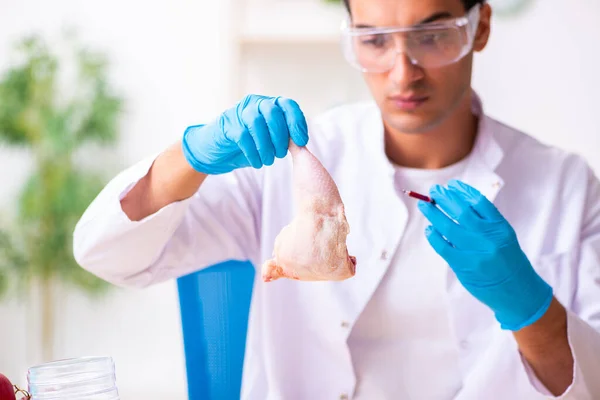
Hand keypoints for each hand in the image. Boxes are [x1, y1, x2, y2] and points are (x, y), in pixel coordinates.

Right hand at [182, 94, 308, 173]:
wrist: (217, 151)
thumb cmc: (248, 145)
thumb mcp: (270, 140)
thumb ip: (284, 138)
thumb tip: (301, 143)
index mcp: (269, 104)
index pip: (288, 105)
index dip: (297, 122)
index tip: (301, 141)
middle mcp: (255, 103)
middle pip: (273, 112)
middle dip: (280, 136)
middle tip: (281, 154)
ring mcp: (239, 112)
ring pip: (257, 123)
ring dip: (266, 145)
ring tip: (268, 161)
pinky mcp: (227, 125)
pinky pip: (242, 136)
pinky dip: (252, 152)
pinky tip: (256, 163)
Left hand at [418, 179, 553, 330]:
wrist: (517, 292)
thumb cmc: (508, 261)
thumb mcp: (504, 237)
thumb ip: (485, 222)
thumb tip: (457, 203)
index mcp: (500, 228)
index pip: (479, 202)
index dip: (463, 191)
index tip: (452, 185)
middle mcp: (488, 238)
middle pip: (461, 212)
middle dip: (445, 199)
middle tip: (434, 190)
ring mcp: (475, 252)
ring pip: (449, 227)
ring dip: (434, 213)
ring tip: (424, 204)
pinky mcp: (463, 266)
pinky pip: (443, 246)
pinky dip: (434, 236)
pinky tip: (430, 229)